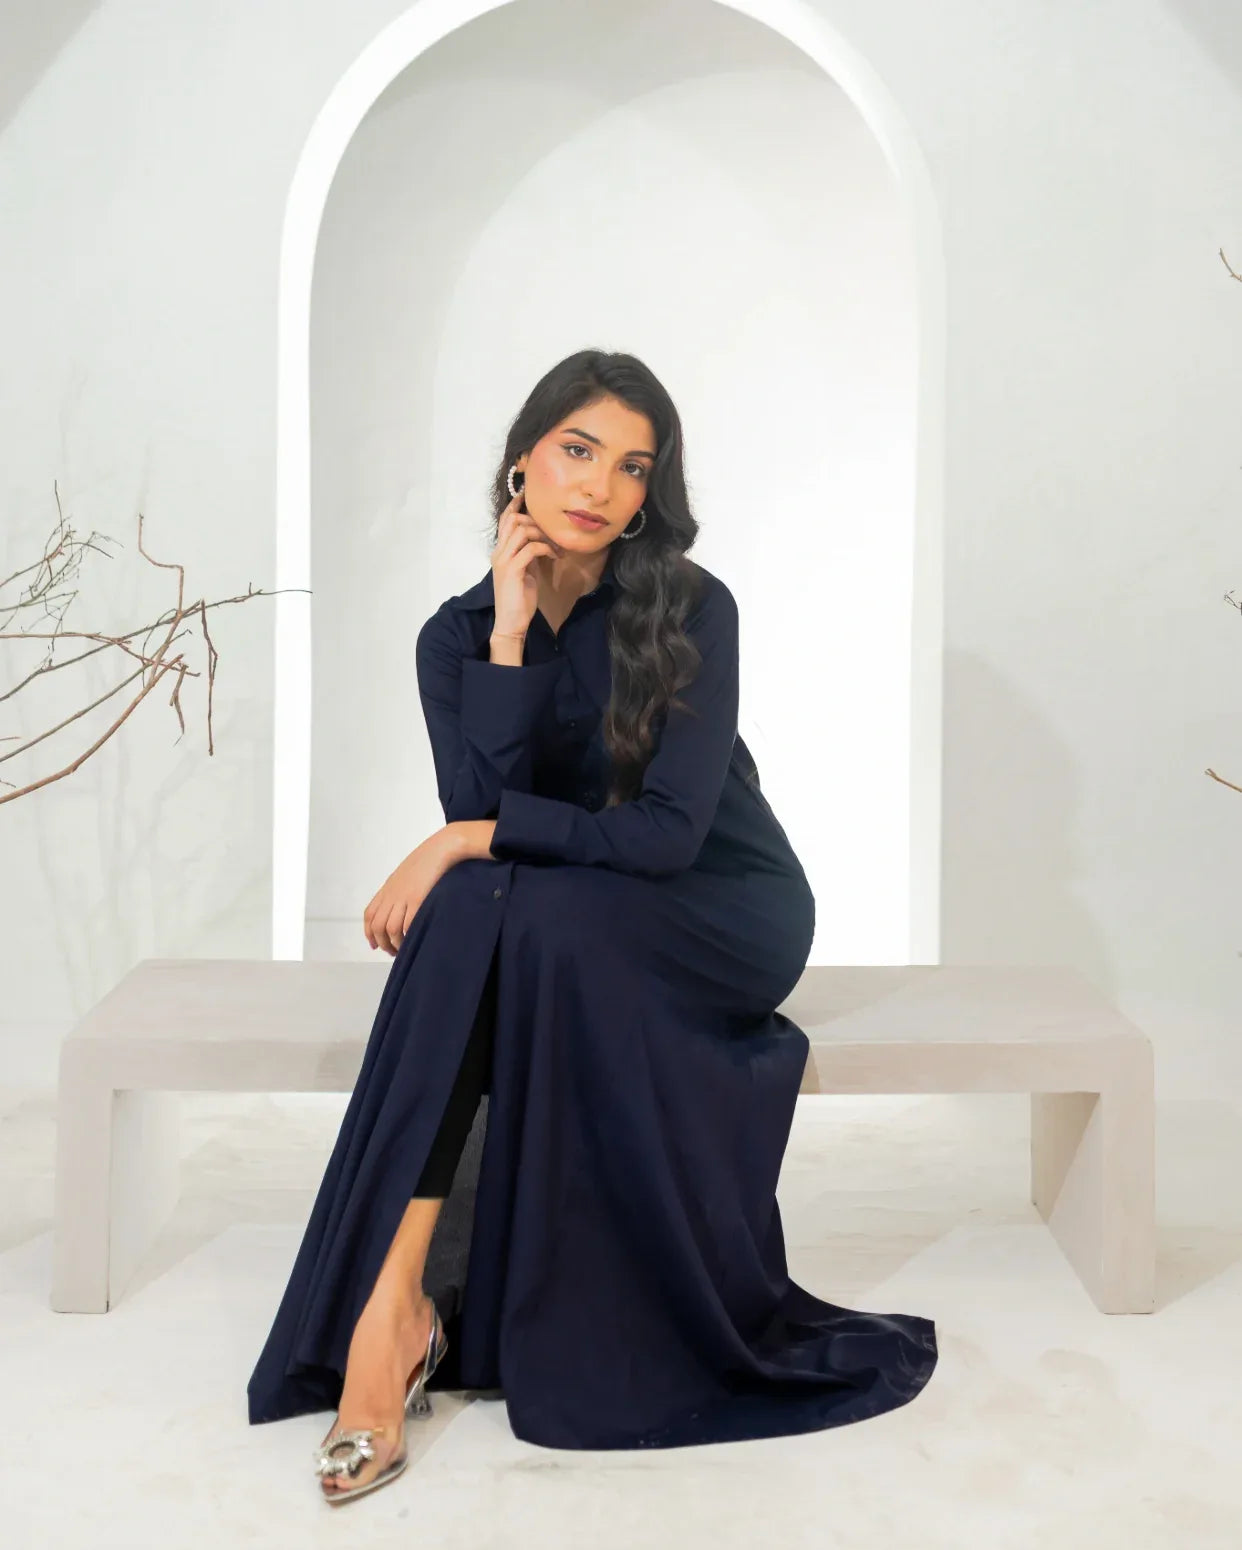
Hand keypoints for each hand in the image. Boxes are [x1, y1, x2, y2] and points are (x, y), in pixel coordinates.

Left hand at [363, 828, 460, 955]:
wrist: (441, 848)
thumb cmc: (428, 860)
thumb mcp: (406, 875)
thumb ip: (399, 890)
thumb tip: (398, 907)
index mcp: (387, 888)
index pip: (369, 915)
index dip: (369, 933)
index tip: (375, 945)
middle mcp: (392, 894)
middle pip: (377, 926)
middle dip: (382, 943)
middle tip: (392, 952)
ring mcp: (404, 897)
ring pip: (390, 929)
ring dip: (395, 944)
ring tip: (403, 949)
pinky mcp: (418, 899)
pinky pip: (407, 924)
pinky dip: (407, 936)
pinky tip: (413, 939)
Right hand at [491, 489, 564, 636]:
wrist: (510, 623)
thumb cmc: (519, 599)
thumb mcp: (525, 572)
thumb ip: (528, 555)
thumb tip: (541, 542)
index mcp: (500, 552)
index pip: (505, 521)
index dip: (515, 506)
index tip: (526, 495)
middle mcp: (499, 552)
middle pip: (513, 520)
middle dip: (535, 521)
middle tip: (552, 532)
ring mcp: (504, 560)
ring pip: (522, 530)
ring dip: (543, 535)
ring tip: (555, 547)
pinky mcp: (513, 570)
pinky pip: (531, 548)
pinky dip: (546, 549)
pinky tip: (554, 557)